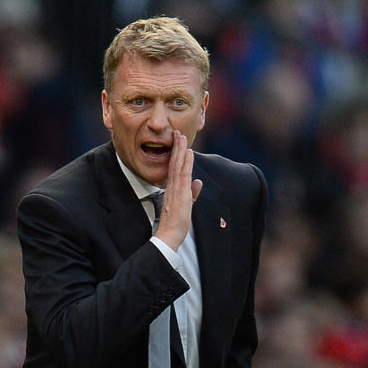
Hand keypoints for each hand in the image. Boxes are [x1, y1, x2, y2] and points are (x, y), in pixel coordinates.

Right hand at [156, 130, 202, 249]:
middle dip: (177, 147)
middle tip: (177, 132)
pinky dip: (185, 163)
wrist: (169, 235)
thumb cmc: (176, 223)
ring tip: (181, 136)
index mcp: (173, 188)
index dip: (177, 153)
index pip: (175, 167)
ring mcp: (175, 189)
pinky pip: (182, 175)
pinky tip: (188, 153)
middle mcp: (172, 186)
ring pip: (178, 165)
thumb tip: (198, 182)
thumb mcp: (187, 205)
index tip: (178, 141)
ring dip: (180, 150)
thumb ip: (192, 193)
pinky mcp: (180, 194)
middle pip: (175, 162)